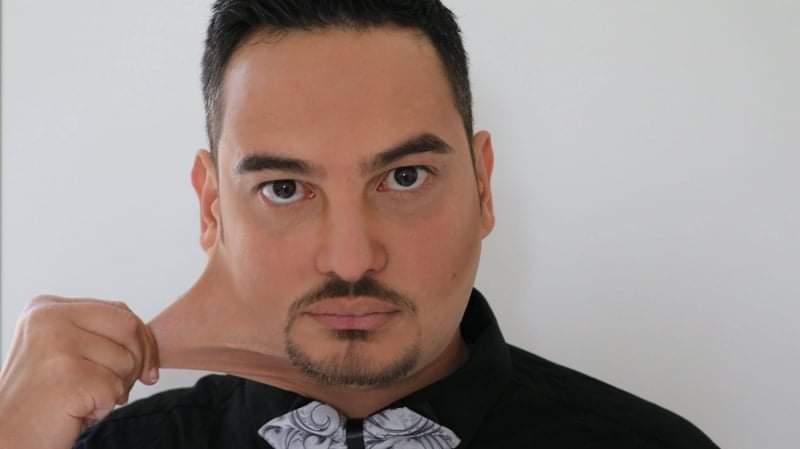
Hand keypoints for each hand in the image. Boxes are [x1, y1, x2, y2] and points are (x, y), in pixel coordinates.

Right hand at [0, 295, 159, 448]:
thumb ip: (99, 334)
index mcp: (47, 307)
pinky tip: (76, 412)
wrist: (9, 438)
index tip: (146, 370)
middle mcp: (48, 318)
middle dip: (139, 361)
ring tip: (84, 399)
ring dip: (117, 388)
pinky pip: (115, 388)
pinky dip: (104, 407)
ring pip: (126, 360)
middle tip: (119, 388)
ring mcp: (56, 346)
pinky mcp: (67, 376)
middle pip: (130, 328)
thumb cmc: (42, 399)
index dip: (144, 342)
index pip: (121, 311)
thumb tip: (147, 339)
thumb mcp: (63, 350)